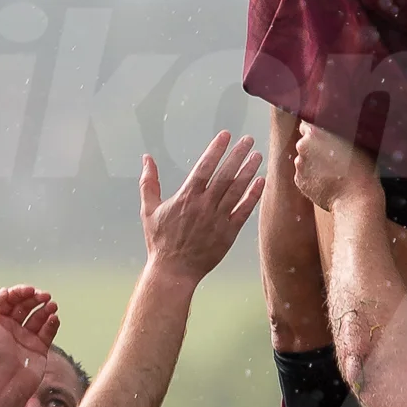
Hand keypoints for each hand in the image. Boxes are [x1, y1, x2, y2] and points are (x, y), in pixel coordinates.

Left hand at [0, 285, 59, 384]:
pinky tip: (54, 318)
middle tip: (45, 296)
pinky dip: (52, 323)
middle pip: (26, 306)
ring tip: (53, 305)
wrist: (7, 380)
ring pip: (39, 317)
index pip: (11, 300)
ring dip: (46, 308)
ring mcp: (26, 338)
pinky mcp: (39, 348)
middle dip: (36, 298)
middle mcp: (11, 328)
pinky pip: (48, 332)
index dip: (21, 292)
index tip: (30, 290)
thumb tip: (4, 292)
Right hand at [140, 131, 264, 283]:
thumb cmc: (159, 241)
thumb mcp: (148, 209)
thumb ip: (149, 182)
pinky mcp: (228, 233)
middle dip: (237, 155)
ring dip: (248, 171)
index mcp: (186, 197)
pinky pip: (243, 211)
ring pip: (237, 190)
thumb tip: (146, 158)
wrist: (173, 271)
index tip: (226, 135)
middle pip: (225, 175)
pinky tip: (260, 182)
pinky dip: (253, 196)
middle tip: (248, 140)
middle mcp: (204, 205)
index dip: (216, 149)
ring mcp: (218, 219)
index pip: (204, 167)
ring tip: (257, 156)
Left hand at [289, 124, 376, 214]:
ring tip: (333, 170)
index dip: (317, 130)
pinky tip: (327, 180)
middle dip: (315, 146)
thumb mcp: (355, 140)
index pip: (307, 123)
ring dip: (314, 162)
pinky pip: (304, 174)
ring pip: (305, 159)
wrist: (355, 199)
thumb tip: (338, 123)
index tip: (326, 136)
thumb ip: (340, 130)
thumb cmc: (361, 168)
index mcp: (314, 132)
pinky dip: (312, 176)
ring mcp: (299, 165)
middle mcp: (302, 147)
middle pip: (305, 142)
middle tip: (333, 155)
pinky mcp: (299, 181)